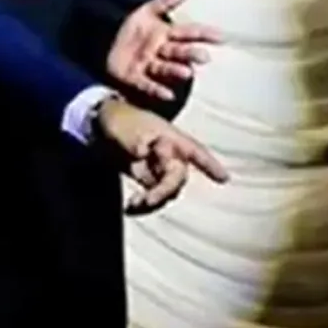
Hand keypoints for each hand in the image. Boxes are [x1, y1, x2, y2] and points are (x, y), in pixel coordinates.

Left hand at [96, 96, 228, 214]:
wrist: (103, 124)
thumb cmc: (121, 120)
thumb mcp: (128, 130)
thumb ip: (137, 142)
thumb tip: (142, 153)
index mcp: (171, 138)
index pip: (195, 151)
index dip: (210, 164)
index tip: (224, 179)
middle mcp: (170, 153)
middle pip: (178, 177)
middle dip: (165, 191)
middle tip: (147, 200)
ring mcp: (160, 166)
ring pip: (167, 190)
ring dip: (153, 200)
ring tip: (134, 204)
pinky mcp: (148, 176)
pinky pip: (153, 193)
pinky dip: (144, 202)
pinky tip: (131, 207)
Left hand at [107, 0, 221, 101]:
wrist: (107, 44)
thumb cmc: (134, 32)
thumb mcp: (147, 12)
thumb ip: (167, 0)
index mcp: (166, 35)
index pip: (188, 33)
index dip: (204, 34)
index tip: (221, 37)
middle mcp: (161, 52)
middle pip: (179, 52)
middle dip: (191, 54)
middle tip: (204, 57)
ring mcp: (149, 66)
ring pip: (166, 68)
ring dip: (177, 71)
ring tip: (188, 73)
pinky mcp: (135, 78)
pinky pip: (147, 84)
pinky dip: (157, 90)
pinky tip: (167, 95)